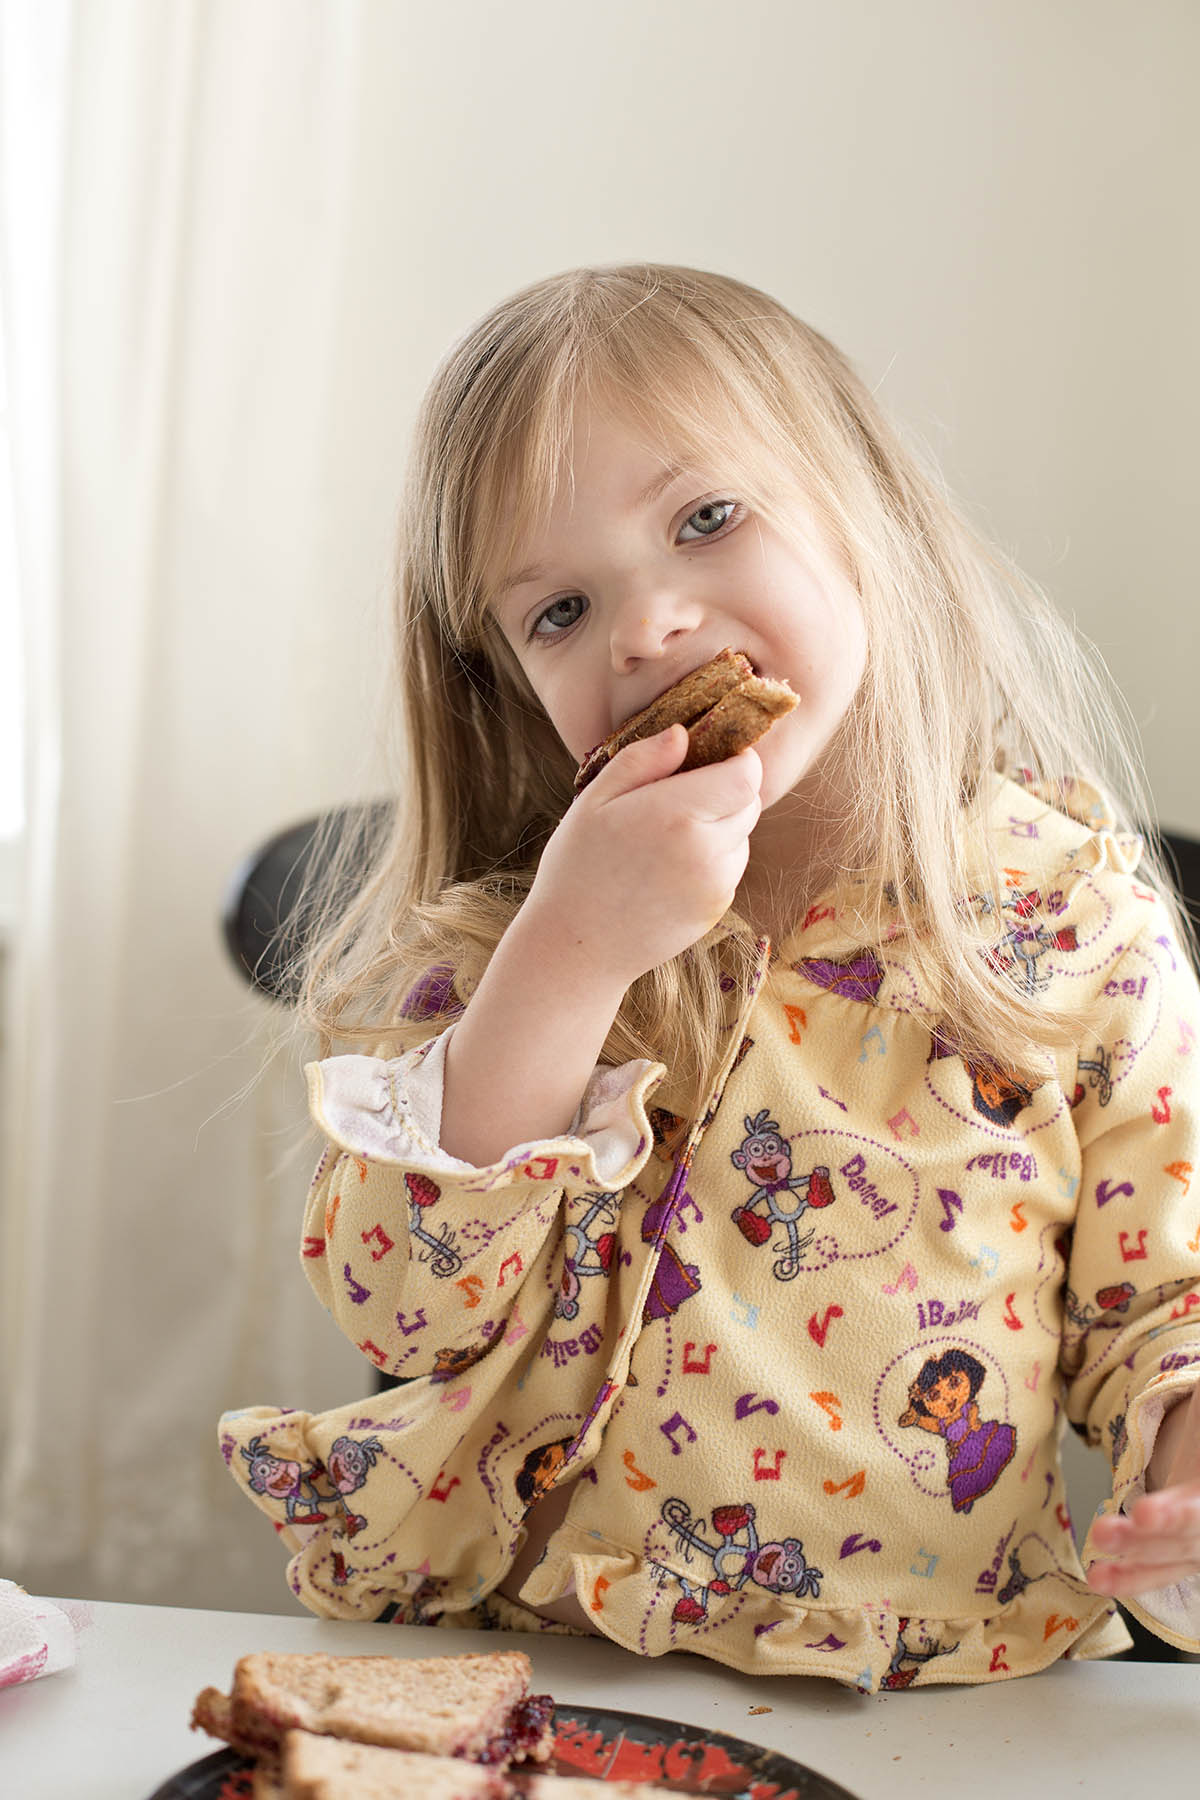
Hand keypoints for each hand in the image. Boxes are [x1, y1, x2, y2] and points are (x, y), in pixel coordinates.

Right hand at [527, 725, 762, 989]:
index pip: (746, 774)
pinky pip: (730, 869)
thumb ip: (642, 760)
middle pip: (749, 802)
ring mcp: (716, 884)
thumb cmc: (577, 866)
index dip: (736, 760)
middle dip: (726, 791)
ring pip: (743, 836)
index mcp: (676, 814)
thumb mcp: (594, 801)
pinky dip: (712, 861)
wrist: (576, 946)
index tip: (710, 759)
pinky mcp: (717, 909)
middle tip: (680, 798)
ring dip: (720, 827)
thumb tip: (683, 734)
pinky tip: (669, 869)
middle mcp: (706, 850)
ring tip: (667, 839)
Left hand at [1086, 1383, 1199, 1597]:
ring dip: (1133, 1566)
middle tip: (1106, 1532)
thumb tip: (1189, 1385)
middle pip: (1189, 1535)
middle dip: (1148, 1538)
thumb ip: (1193, 1405)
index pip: (1199, 1509)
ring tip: (1096, 1570)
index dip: (1178, 1514)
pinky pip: (1161, 1571)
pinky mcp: (1184, 1553)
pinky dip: (1132, 1578)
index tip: (1146, 1513)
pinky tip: (1100, 1580)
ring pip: (1173, 1558)